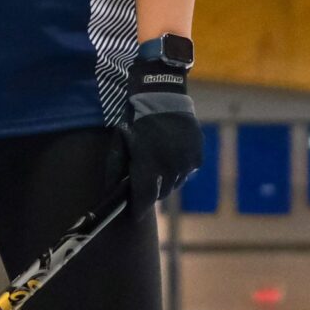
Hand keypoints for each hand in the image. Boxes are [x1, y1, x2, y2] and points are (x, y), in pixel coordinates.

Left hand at [123, 47, 201, 212]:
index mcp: (149, 163)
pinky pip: (187, 171)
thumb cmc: (135, 118)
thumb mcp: (120, 141)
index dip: (139, 208)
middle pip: (161, 193)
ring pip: (176, 183)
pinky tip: (170, 156)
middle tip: (144, 184)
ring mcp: (187, 161)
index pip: (145, 197)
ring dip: (166, 180)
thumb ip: (115, 167)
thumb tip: (112, 190)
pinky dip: (179, 168)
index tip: (135, 214)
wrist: (162, 95)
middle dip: (151, 191)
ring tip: (158, 167)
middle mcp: (171, 165)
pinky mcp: (197, 155)